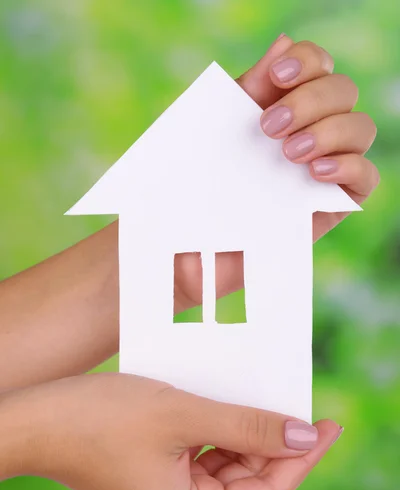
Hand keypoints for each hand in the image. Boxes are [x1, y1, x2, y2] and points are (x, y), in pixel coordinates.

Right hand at [0, 373, 341, 489]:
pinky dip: (224, 437)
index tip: (332, 424)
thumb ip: (248, 426)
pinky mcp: (160, 484)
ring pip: (231, 471)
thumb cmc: (98, 418)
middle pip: (251, 483)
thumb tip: (303, 436)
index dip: (304, 457)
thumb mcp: (183, 415)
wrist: (36, 418)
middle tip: (302, 405)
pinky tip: (235, 409)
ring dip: (250, 437)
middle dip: (277, 444)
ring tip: (269, 401)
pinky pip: (208, 463)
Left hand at [174, 33, 378, 311]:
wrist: (193, 242)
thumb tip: (283, 42)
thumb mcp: (217, 131)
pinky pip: (366, 177)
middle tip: (269, 128)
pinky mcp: (335, 203)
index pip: (317, 65)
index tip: (274, 80)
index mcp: (285, 104)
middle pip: (343, 91)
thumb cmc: (200, 183)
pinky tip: (315, 173)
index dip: (306, 62)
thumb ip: (249, 89)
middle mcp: (313, 129)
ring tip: (289, 154)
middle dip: (310, 101)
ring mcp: (328, 165)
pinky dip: (348, 166)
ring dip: (328, 132)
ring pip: (361, 128)